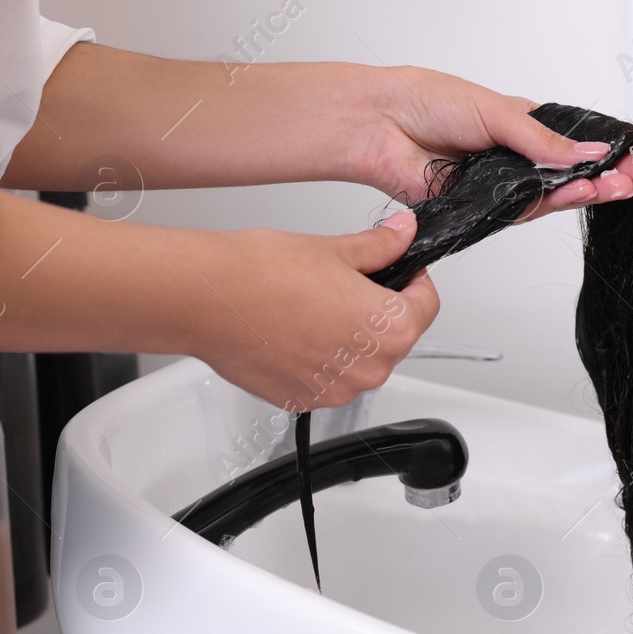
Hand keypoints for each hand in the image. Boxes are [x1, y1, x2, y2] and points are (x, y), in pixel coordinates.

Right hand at [181, 209, 440, 409]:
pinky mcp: (302, 400)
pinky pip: (326, 378)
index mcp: (391, 330)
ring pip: (360, 361)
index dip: (414, 280)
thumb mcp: (336, 249)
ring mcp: (336, 390)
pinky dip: (317, 358)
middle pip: (394, 337)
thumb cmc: (263, 275)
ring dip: (347, 337)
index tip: (399, 269)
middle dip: (377, 310)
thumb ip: (381, 246)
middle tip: (346, 283)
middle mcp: (370, 369)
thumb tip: (403, 233)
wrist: (206, 300)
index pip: (427, 305)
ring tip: (312, 307)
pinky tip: (292, 331)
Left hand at [357, 67, 632, 220]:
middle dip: (614, 174)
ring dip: (592, 190)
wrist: (383, 125)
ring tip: (621, 184)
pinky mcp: (489, 208)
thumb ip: (544, 140)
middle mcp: (519, 159)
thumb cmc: (430, 102)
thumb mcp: (499, 112)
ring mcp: (505, 185)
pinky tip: (583, 190)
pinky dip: (557, 200)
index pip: (579, 142)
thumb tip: (591, 151)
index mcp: (525, 127)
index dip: (612, 149)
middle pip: (576, 173)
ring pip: (558, 195)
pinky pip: (529, 209)